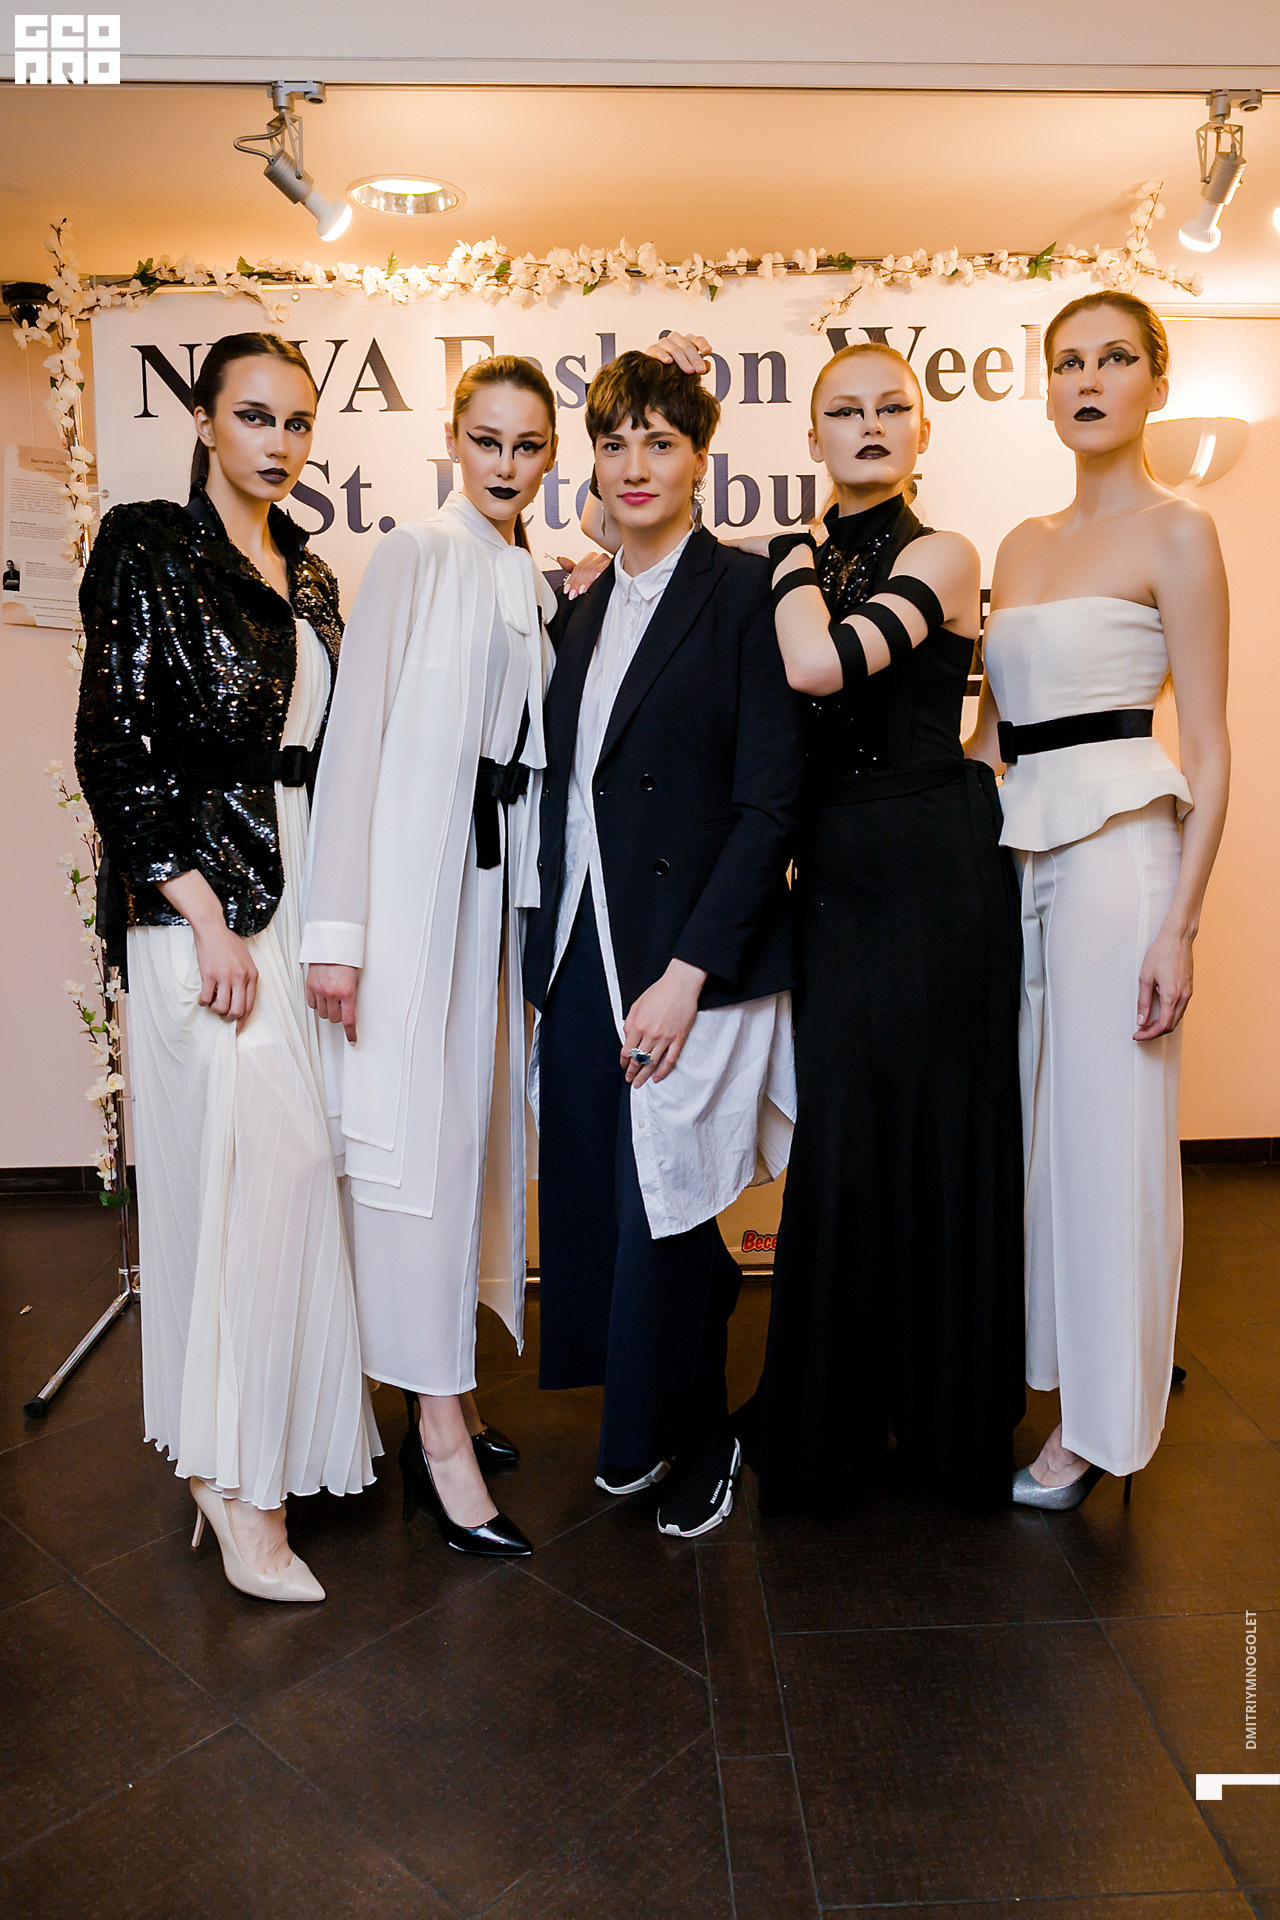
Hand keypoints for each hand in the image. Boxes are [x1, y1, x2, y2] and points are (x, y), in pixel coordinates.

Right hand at [191, 917, 256, 1022]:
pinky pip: (205, 998)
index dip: (243, 1020)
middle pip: (237, 1010)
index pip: (250, 1005)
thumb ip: (246, 978)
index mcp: (252, 975)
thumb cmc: (229, 944)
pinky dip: (202, 1002)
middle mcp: (240, 978)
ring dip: (215, 1010)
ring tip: (212, 1003)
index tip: (237, 1027)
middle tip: (222, 1015)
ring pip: (221, 1008)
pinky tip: (202, 997)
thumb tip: (240, 999)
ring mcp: (225, 977)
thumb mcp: (246, 960)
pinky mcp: (209, 975)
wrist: (214, 929)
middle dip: (228, 1018)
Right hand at [307, 963, 359, 1042]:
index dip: (351, 1033)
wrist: (332, 946)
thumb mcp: (354, 980)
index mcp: (347, 992)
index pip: (348, 1020)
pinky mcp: (310, 986)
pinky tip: (322, 996)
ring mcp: (320, 990)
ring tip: (331, 999)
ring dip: (327, 1010)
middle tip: (341, 1006)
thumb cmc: (345, 961)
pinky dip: (317, 1004)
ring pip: (322, 1014)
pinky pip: (312, 1004)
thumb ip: (350, 996)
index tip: (352, 1040)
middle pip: (334, 1018)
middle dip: (338, 1015)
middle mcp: (332, 993)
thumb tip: (350, 1012)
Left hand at [556, 550, 612, 599]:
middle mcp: (598, 557)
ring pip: (591, 569)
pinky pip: (603, 569)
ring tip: (580, 592)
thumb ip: (572, 568)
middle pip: (583, 569)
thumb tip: (560, 559)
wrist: (620, 580)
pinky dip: (597, 576)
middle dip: (576, 583)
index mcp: (591, 558)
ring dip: (584, 582)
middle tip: (572, 594)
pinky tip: (593, 582)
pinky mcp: (614, 564)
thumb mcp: (586, 575)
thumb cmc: (603, 579)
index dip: (571, 580)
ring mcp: (606, 560)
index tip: (567, 591)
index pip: (578, 569)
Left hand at [621, 959, 706, 1085]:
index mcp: (638, 1026)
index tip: (623, 1066)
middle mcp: (650, 1035)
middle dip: (632, 1072)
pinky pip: (669, 1060)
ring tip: (639, 1083)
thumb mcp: (637, 1005)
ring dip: (644, 1076)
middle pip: (638, 1060)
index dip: (623, 1061)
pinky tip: (657, 1078)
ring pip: (651, 1063)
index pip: (627, 1051)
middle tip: (629, 1080)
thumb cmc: (659, 992)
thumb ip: (630, 1023)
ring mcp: (665, 1039)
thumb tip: (626, 1037)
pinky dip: (662, 1072)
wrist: (680, 986)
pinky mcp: (678, 1040)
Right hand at [645, 332, 711, 375]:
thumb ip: (700, 367)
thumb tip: (707, 366)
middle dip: (695, 359)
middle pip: (688, 346)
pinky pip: (658, 351)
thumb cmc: (675, 370)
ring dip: (683, 360)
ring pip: (675, 349)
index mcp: (687, 342)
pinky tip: (669, 362)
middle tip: (701, 370)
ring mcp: (663, 343)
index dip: (703, 345)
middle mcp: (676, 339)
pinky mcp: (652, 349)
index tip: (708, 352)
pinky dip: (664, 356)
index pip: (697, 340)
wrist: (654, 374)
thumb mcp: (690, 368)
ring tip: (689, 371)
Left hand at [1135, 926, 1192, 1040]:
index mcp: (1172, 995)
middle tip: (1140, 1032)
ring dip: (1162, 1024)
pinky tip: (1158, 1012)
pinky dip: (1169, 1015)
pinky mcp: (1189, 988)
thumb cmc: (1162, 952)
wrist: (1178, 938)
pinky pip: (1180, 1008)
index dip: (1149, 1034)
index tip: (1138, 1035)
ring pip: (1177, 1018)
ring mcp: (1188, 992)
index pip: (1163, 1025)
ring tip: (1146, 1023)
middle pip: (1171, 1025)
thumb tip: (1141, 1020)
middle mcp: (1184, 996)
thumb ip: (1143, 1001)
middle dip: (1155, 1032)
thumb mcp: (1145, 977)